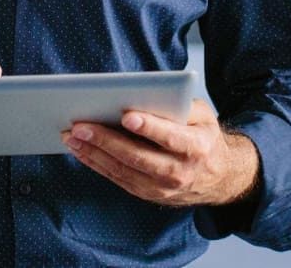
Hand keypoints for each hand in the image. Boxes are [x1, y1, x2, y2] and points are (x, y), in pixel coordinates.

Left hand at [62, 99, 259, 207]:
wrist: (218, 177)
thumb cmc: (204, 137)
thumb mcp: (203, 116)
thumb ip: (180, 106)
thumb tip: (146, 94)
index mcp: (196, 147)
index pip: (170, 137)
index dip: (148, 127)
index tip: (126, 115)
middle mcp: (179, 171)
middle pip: (137, 157)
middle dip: (106, 140)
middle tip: (80, 125)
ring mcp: (162, 188)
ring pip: (122, 170)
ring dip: (93, 153)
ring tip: (72, 136)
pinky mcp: (148, 194)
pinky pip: (118, 179)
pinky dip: (96, 164)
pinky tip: (81, 150)